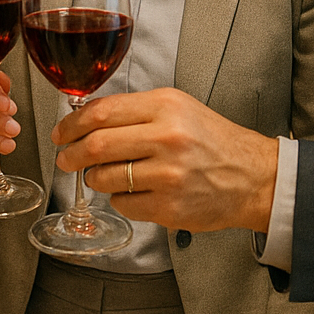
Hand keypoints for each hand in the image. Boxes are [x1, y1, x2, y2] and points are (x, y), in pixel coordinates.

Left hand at [52, 88, 277, 233]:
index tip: (61, 133)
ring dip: (94, 178)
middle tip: (65, 158)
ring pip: (105, 177)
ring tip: (101, 175)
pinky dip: (119, 199)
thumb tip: (85, 119)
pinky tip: (133, 192)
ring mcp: (168, 175)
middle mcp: (167, 138)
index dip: (72, 124)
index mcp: (165, 106)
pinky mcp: (170, 207)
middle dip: (71, 154)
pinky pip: (123, 204)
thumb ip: (134, 111)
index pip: (101, 112)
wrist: (252, 176)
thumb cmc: (211, 140)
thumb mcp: (177, 108)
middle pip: (97, 145)